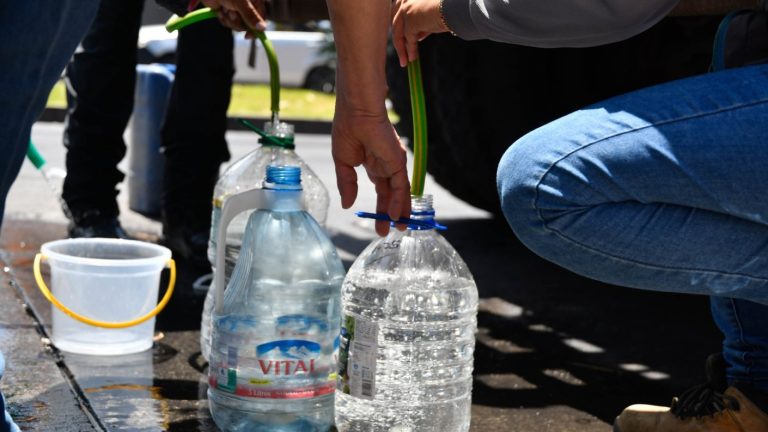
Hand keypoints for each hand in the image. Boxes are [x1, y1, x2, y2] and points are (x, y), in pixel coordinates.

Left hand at [201, 0, 265, 31]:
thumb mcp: (240, 2)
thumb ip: (251, 15)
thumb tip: (262, 28)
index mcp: (256, 2)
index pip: (261, 20)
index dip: (255, 30)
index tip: (247, 36)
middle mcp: (248, 7)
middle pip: (248, 26)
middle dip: (237, 21)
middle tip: (230, 12)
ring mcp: (238, 11)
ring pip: (237, 26)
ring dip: (228, 19)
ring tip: (224, 8)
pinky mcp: (228, 13)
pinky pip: (228, 24)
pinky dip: (223, 18)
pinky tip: (220, 10)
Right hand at [332, 103, 410, 235]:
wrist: (357, 112)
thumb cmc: (348, 129)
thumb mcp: (343, 162)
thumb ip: (347, 184)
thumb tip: (347, 204)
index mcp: (373, 163)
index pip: (381, 189)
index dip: (379, 207)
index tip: (376, 224)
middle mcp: (386, 165)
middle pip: (391, 194)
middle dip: (389, 213)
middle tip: (387, 231)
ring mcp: (393, 164)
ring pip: (399, 193)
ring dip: (399, 211)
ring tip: (399, 228)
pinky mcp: (398, 162)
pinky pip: (401, 186)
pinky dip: (399, 201)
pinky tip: (395, 216)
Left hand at [392, 0, 448, 66]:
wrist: (455, 7)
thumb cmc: (447, 9)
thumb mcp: (429, 15)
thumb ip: (421, 24)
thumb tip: (417, 37)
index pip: (397, 12)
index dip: (399, 27)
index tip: (401, 39)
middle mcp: (403, 0)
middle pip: (395, 23)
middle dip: (398, 39)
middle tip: (401, 53)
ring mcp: (405, 10)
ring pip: (399, 32)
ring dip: (401, 49)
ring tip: (405, 61)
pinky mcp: (410, 21)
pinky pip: (408, 39)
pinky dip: (410, 50)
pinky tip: (412, 58)